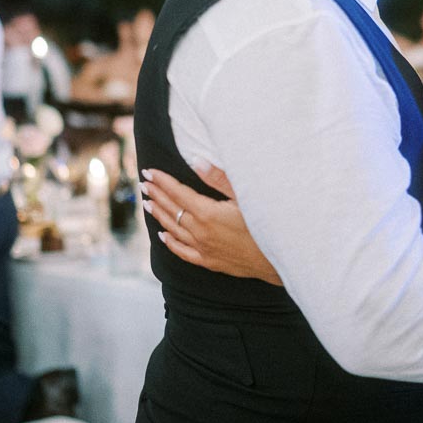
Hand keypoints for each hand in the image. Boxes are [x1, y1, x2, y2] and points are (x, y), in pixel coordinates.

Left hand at [140, 167, 280, 284]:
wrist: (279, 257)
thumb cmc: (266, 222)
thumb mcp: (245, 195)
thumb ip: (218, 179)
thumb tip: (196, 161)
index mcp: (207, 212)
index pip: (178, 192)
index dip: (162, 181)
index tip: (149, 172)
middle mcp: (200, 231)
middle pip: (172, 209)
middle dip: (156, 194)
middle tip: (144, 184)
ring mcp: (203, 248)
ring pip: (173, 229)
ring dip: (159, 214)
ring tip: (147, 203)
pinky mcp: (209, 261)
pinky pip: (183, 252)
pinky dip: (170, 242)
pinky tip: (162, 235)